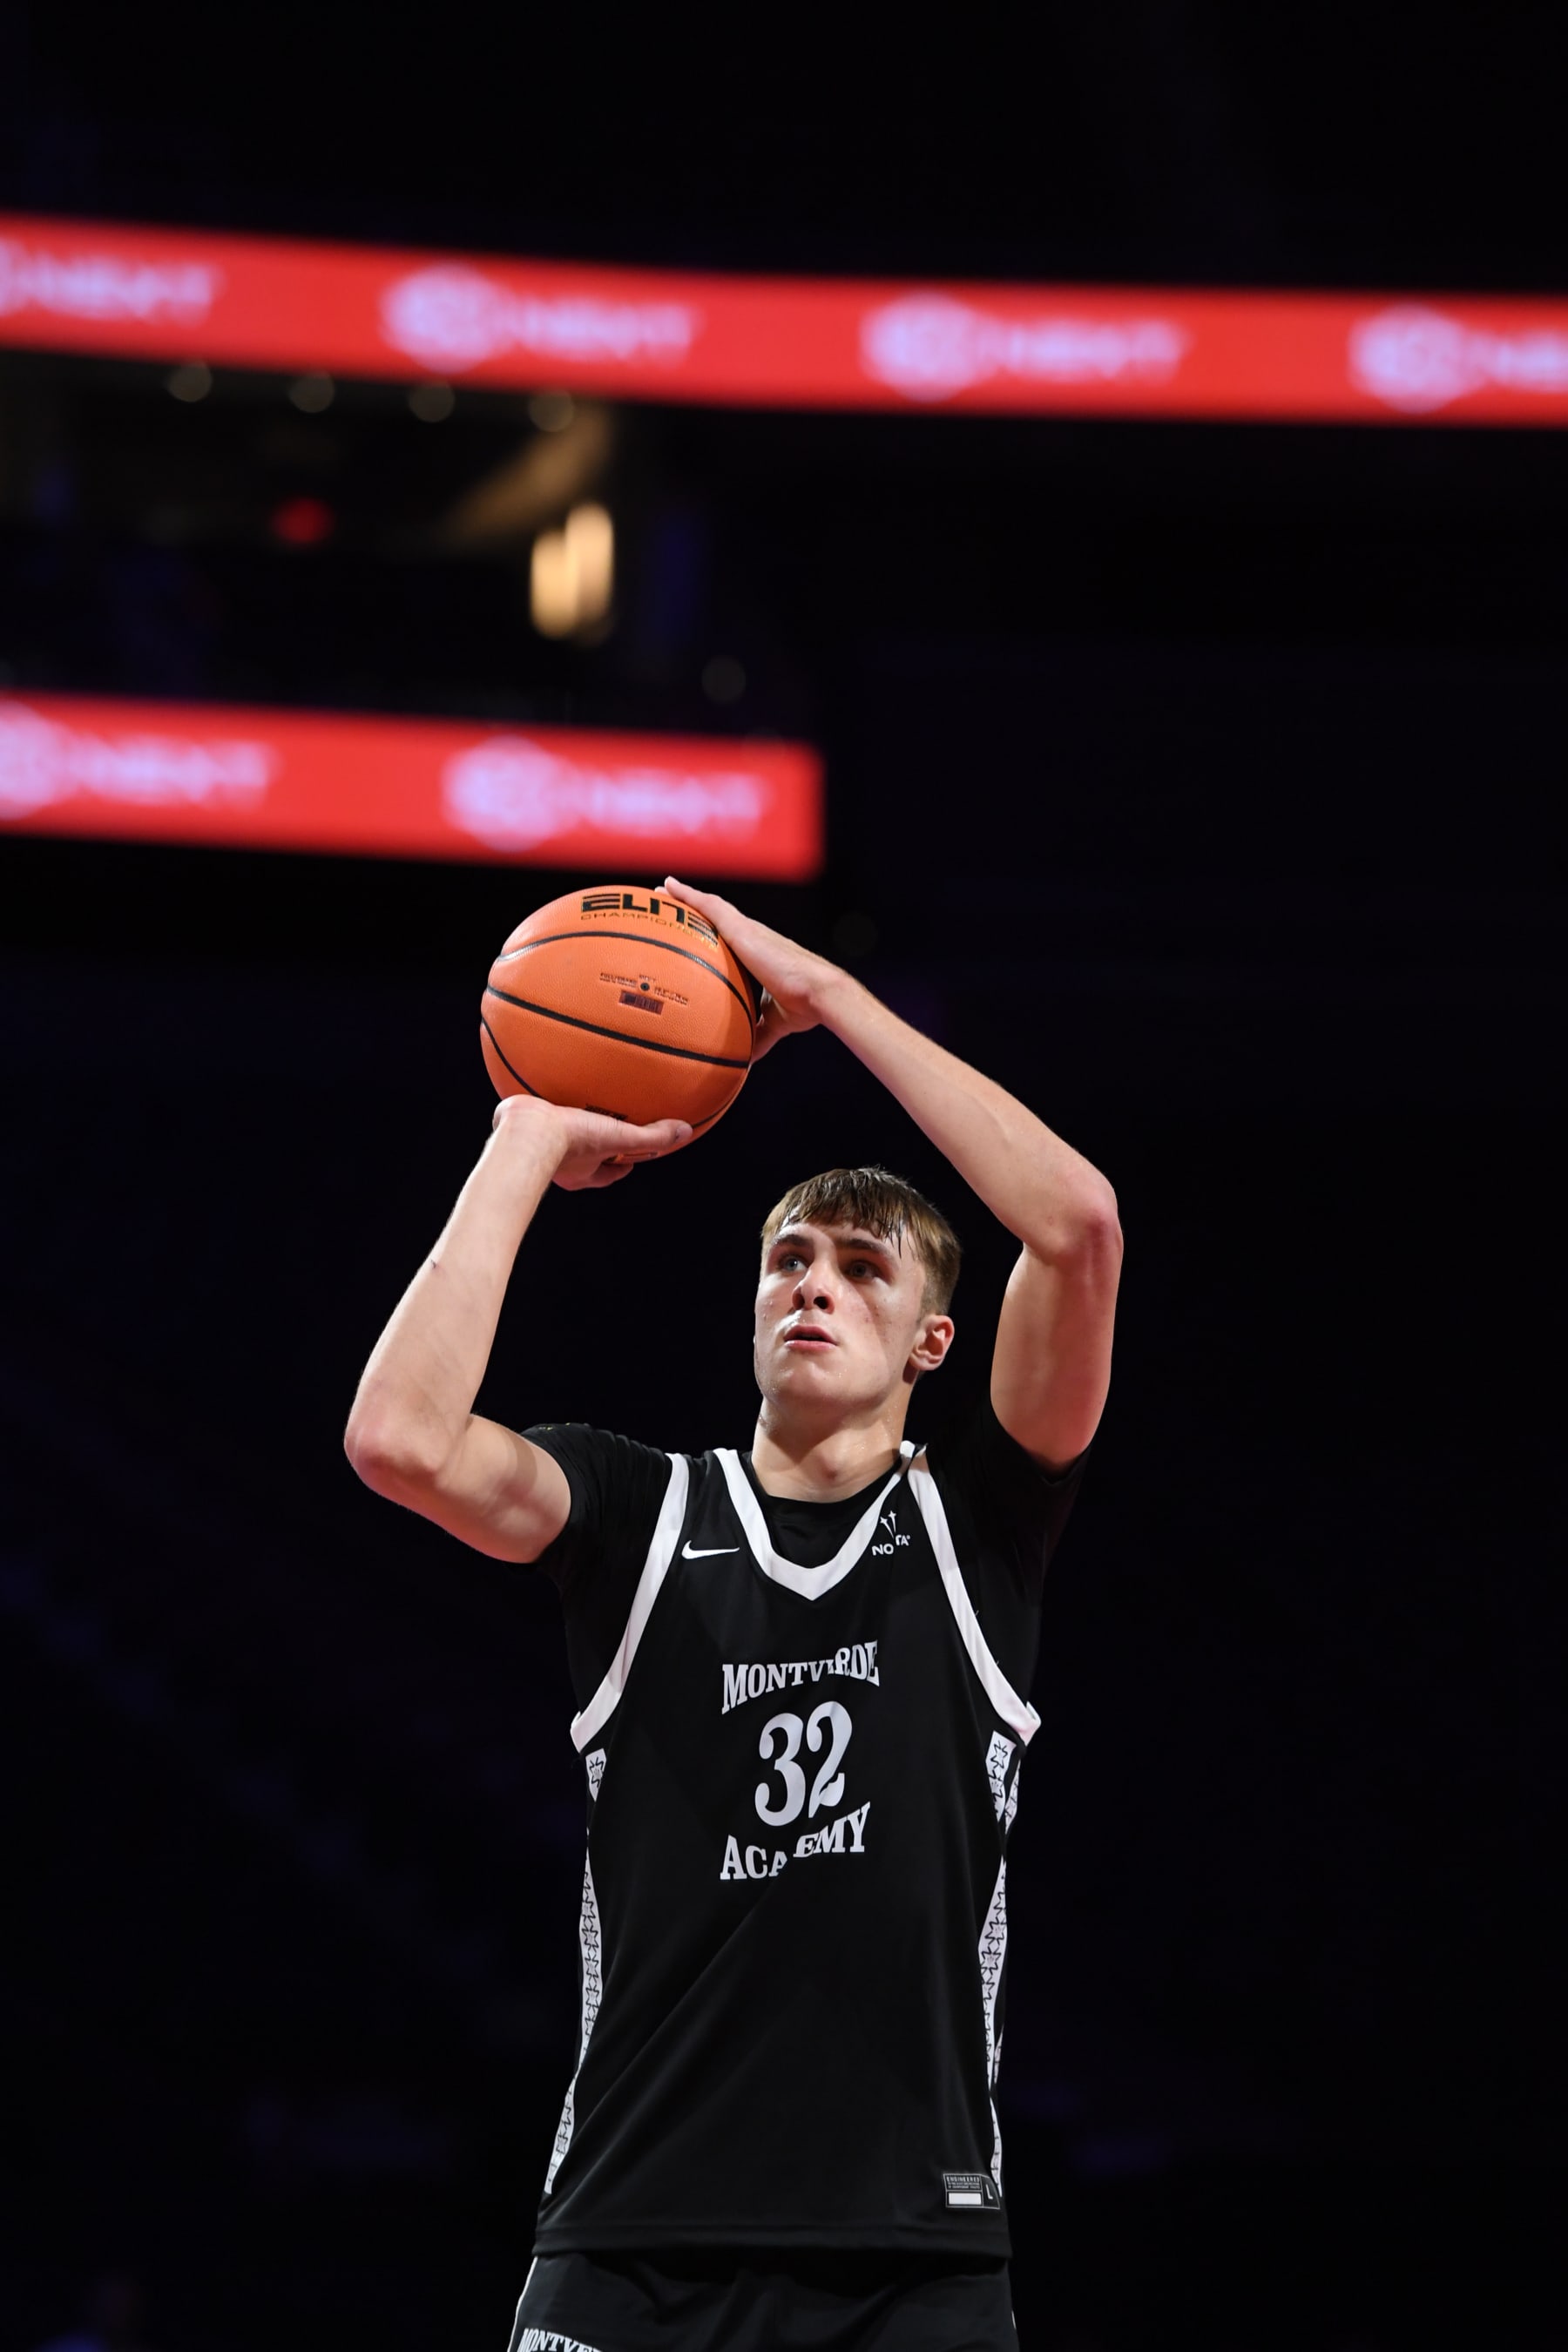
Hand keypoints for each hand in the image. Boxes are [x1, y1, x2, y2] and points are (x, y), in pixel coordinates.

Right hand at [491, 1095, 690, 1190]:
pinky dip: (544, 1100)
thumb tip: (684, 1132)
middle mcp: (560, 1164)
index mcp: (582, 1174)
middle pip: (585, 1156)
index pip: (609, 1174)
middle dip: (597, 1144)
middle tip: (607, 1127)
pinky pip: (537, 1114)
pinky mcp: (522, 1126)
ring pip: (559, 1135)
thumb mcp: (620, 1138)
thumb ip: (652, 1138)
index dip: (623, 1165)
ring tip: (578, 1100)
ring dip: (570, 1122)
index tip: (633, 1157)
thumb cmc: (570, 1141)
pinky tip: (547, 1078)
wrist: (526, 1130)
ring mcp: (538, 1147)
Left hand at [661, 877, 842, 1060]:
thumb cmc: (804, 1006)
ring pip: (710, 906)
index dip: (713, 931)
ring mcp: (747, 930)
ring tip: (662, 889)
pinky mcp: (742, 929)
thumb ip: (758, 1036)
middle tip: (669, 899)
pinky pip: (708, 906)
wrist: (818, 993)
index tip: (694, 929)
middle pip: (717, 916)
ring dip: (686, 897)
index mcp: (759, 954)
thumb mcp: (774, 1023)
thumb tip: (745, 1059)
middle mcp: (752, 937)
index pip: (731, 938)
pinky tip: (668, 887)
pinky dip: (687, 895)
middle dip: (694, 908)